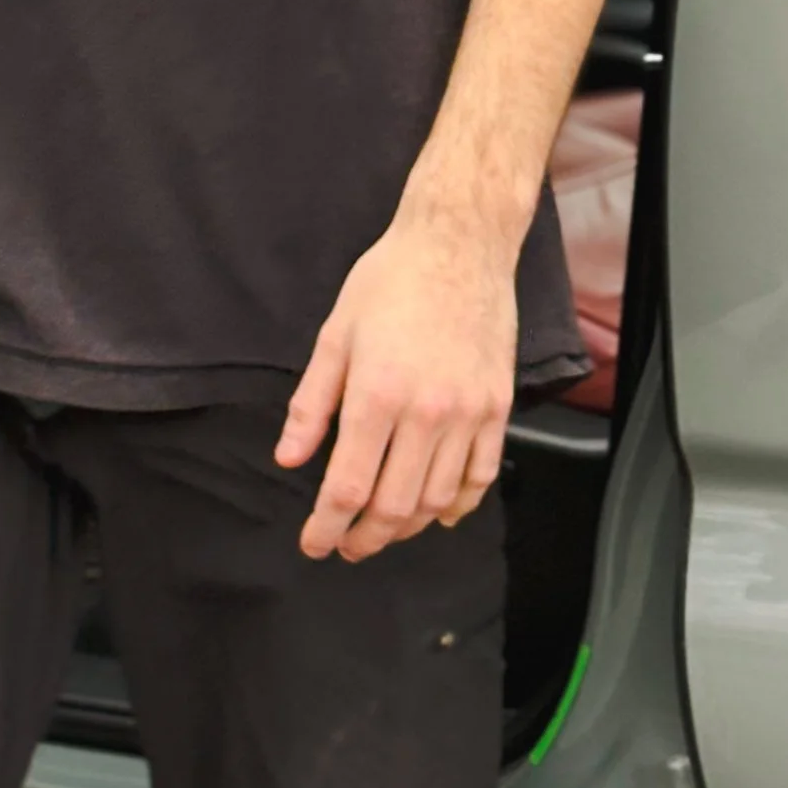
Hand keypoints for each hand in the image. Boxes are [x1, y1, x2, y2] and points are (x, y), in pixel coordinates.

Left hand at [276, 206, 517, 562]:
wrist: (460, 242)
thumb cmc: (391, 280)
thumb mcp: (335, 334)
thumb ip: (312, 404)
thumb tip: (289, 458)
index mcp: (378, 394)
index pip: (348, 487)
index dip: (326, 526)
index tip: (314, 543)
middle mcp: (427, 411)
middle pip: (394, 505)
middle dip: (364, 537)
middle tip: (346, 544)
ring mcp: (468, 411)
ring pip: (438, 498)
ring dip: (408, 526)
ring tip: (385, 528)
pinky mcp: (497, 405)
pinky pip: (481, 474)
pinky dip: (460, 504)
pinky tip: (440, 512)